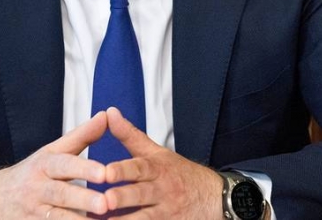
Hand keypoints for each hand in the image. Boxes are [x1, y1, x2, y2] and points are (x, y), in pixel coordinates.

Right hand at [0, 111, 110, 218]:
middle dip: (83, 198)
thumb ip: (81, 136)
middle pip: (61, 194)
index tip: (104, 172)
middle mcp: (38, 188)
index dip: (84, 168)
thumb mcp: (51, 151)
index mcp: (44, 165)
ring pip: (57, 218)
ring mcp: (34, 212)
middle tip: (105, 203)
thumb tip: (106, 115)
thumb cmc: (32, 173)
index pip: (64, 165)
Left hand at [102, 107, 222, 218]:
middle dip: (123, 197)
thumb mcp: (157, 152)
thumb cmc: (179, 173)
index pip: (139, 167)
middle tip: (105, 200)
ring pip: (146, 218)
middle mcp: (161, 190)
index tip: (106, 172)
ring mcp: (166, 212)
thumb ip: (130, 135)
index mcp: (156, 169)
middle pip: (141, 194)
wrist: (216, 197)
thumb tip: (110, 112)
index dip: (123, 170)